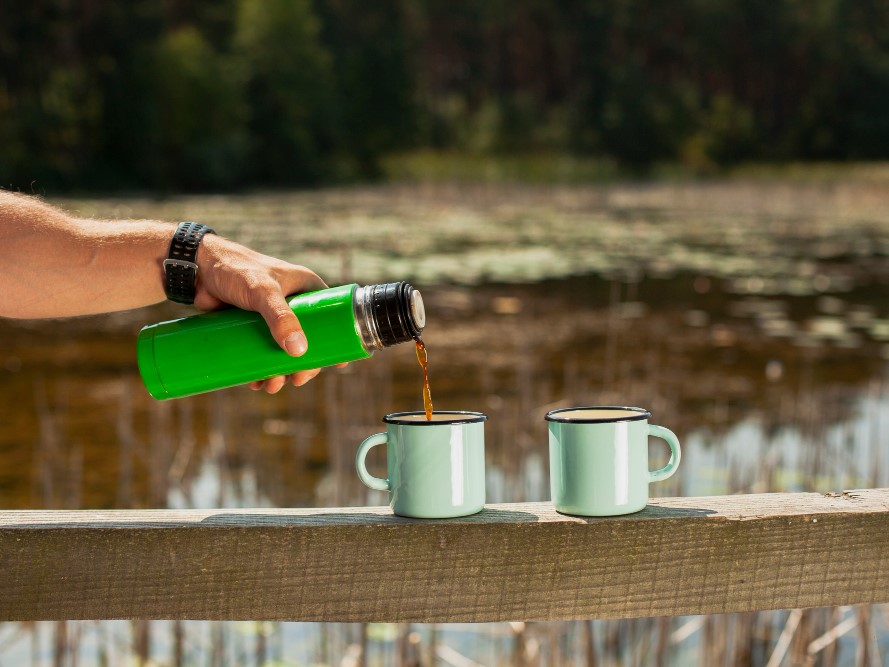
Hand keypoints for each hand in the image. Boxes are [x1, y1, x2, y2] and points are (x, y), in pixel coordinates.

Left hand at [194, 234, 331, 392]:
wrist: (196, 268)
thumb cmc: (235, 270)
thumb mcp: (262, 292)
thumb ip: (280, 318)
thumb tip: (299, 352)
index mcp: (306, 288)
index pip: (330, 317)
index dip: (335, 342)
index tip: (337, 365)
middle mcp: (293, 302)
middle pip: (307, 340)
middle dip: (302, 365)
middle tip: (295, 380)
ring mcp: (271, 316)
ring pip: (283, 350)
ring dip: (280, 371)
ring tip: (270, 386)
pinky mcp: (250, 326)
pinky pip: (262, 351)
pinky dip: (261, 368)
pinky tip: (256, 381)